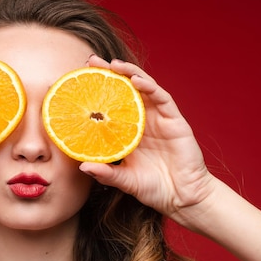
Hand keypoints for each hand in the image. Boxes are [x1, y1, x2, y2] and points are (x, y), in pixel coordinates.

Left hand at [79, 56, 214, 224]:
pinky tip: (136, 81)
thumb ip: (106, 174)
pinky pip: (162, 98)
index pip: (110, 106)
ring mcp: (160, 119)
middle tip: (91, 61)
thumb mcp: (125, 181)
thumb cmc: (154, 189)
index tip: (77, 81)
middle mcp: (142, 121)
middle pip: (125, 90)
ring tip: (113, 64)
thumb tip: (82, 167)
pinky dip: (150, 87)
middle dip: (109, 74)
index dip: (96, 92)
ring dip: (129, 73)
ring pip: (144, 88)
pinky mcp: (175, 121)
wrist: (183, 198)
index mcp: (128, 132)